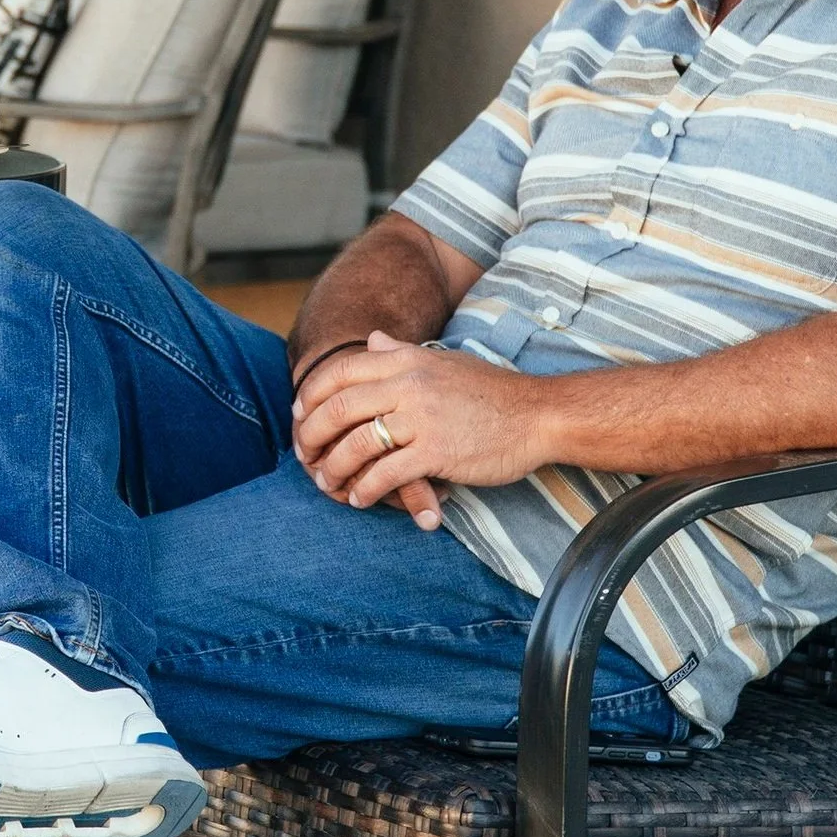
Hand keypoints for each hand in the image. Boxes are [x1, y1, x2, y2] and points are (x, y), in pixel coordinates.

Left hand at [292, 331, 545, 518]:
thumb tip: (373, 339)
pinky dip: (366, 489)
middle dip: (312, 435)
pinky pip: (385, 474)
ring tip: (327, 483)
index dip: (311, 396)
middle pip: (338, 408)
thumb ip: (402, 352)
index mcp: (405, 359)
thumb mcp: (442, 360)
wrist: (537, 414)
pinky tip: (360, 498)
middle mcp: (407, 384)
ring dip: (334, 468)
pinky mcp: (436, 452)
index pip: (339, 372)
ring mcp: (421, 418)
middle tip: (304, 455)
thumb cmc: (490, 389)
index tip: (300, 415)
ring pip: (356, 444)